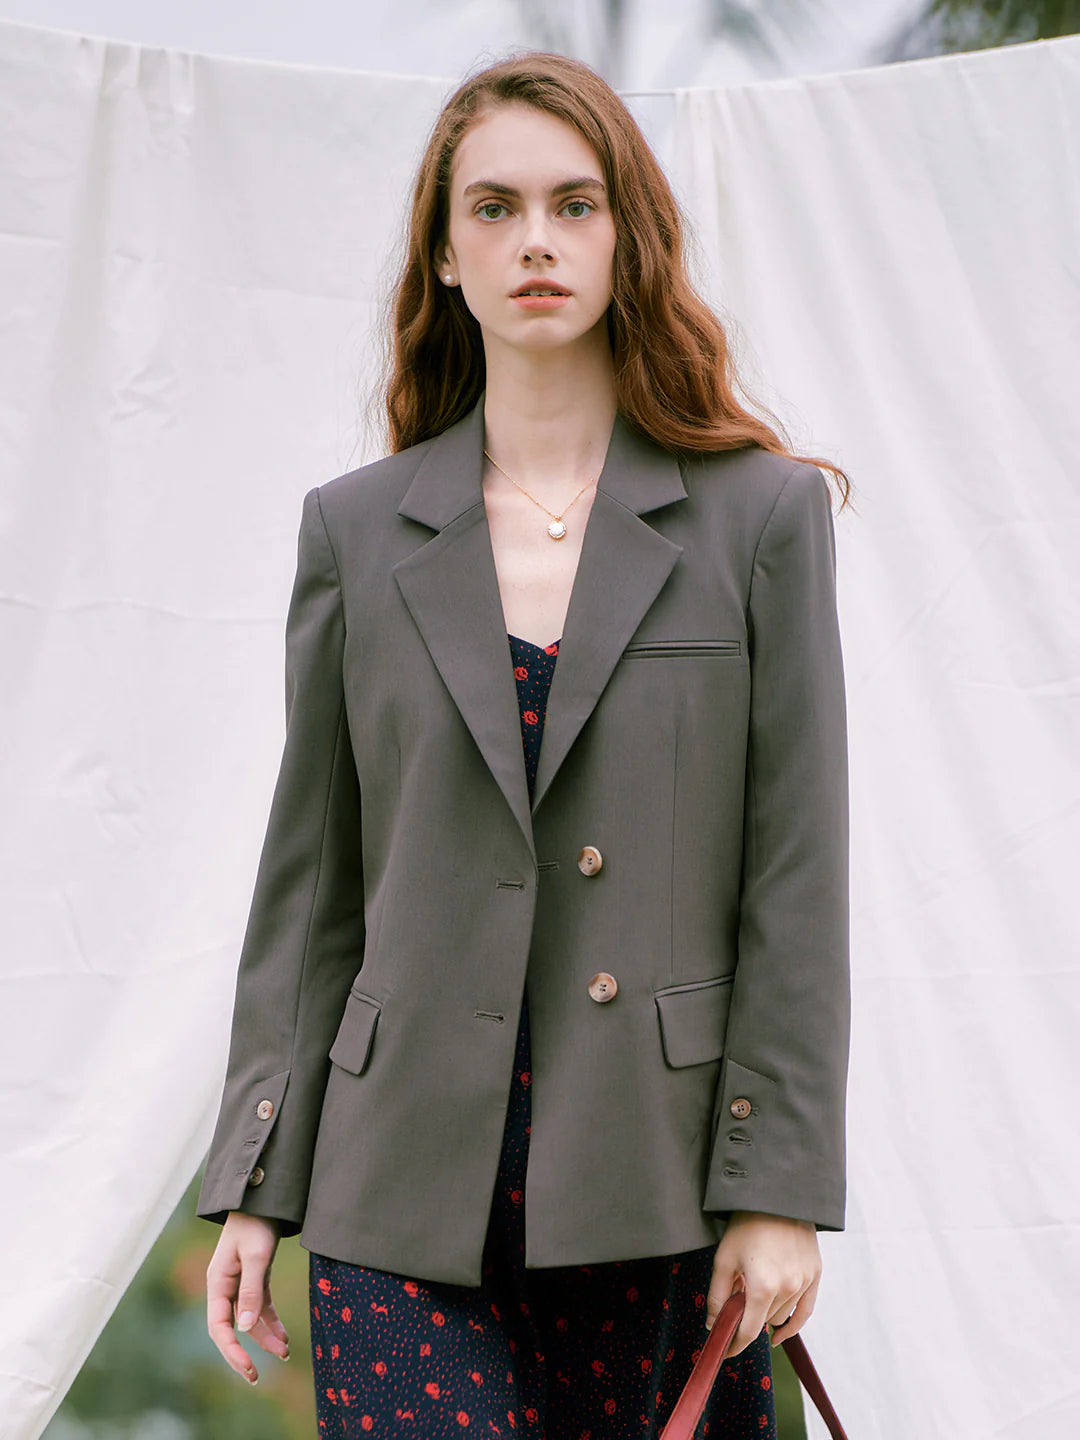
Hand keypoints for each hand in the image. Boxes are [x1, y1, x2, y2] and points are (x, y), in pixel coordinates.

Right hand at [206, 1212, 289, 1383]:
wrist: (264, 1198)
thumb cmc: (256, 1224)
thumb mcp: (257, 1256)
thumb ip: (251, 1291)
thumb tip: (244, 1328)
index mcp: (217, 1282)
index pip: (218, 1326)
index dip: (231, 1350)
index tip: (248, 1367)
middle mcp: (224, 1286)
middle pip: (230, 1328)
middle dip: (243, 1353)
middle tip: (256, 1377)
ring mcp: (239, 1283)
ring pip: (249, 1319)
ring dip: (264, 1337)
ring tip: (285, 1353)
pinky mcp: (254, 1278)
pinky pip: (260, 1307)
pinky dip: (271, 1322)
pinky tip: (284, 1337)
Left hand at [706, 1209, 820, 1357]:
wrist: (777, 1196)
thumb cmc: (746, 1225)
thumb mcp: (724, 1259)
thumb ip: (717, 1296)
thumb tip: (713, 1325)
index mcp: (763, 1286)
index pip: (749, 1331)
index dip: (735, 1344)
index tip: (724, 1351)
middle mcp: (788, 1288)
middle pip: (763, 1320)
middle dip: (747, 1318)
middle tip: (732, 1306)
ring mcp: (804, 1282)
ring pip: (782, 1315)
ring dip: (766, 1313)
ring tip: (752, 1293)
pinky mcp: (815, 1274)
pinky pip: (805, 1310)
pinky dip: (793, 1324)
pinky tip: (779, 1333)